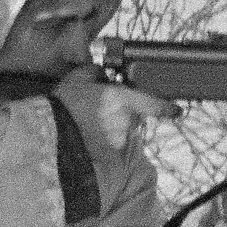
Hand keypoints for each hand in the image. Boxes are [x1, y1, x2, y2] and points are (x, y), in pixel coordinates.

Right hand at [52, 71, 179, 153]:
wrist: (49, 135)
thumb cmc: (63, 106)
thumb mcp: (76, 79)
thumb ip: (94, 72)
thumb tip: (102, 72)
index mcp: (121, 98)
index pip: (153, 104)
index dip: (167, 108)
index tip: (177, 111)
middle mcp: (125, 120)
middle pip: (134, 117)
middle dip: (123, 114)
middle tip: (100, 111)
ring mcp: (119, 139)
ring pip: (123, 132)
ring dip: (112, 129)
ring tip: (88, 126)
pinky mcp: (110, 155)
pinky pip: (112, 146)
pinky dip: (104, 143)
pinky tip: (87, 138)